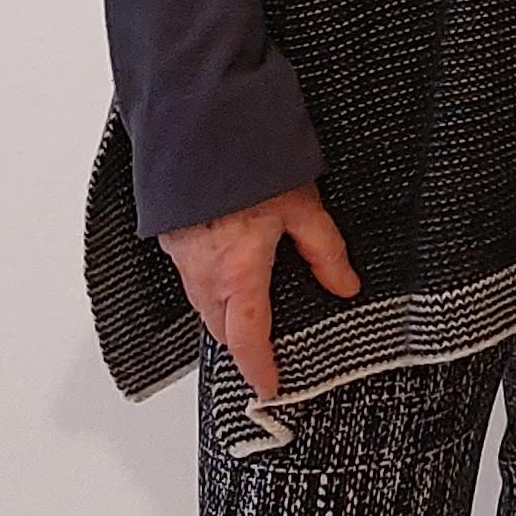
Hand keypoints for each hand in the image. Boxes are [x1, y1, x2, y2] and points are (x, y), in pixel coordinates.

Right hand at [157, 183, 357, 403]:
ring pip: (203, 305)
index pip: (247, 341)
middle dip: (242, 343)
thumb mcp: (302, 207)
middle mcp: (204, 275)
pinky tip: (230, 267)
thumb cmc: (248, 163)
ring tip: (253, 306)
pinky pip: (191, 278)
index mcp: (238, 275)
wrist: (198, 128)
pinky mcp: (170, 239)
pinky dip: (210, 285)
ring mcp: (182, 258)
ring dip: (225, 313)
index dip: (260, 369)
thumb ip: (325, 251)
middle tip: (267, 347)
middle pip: (221, 329)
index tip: (270, 386)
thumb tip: (344, 286)